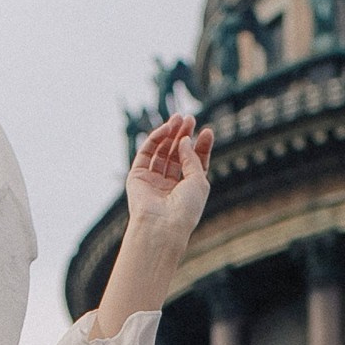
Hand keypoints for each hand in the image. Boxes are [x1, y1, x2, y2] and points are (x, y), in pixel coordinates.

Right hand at [126, 114, 212, 236]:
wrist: (162, 226)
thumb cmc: (185, 209)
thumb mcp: (199, 181)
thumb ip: (192, 158)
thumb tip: (184, 139)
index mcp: (187, 189)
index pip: (195, 163)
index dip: (201, 146)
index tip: (207, 131)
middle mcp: (169, 185)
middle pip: (177, 154)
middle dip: (184, 136)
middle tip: (189, 118)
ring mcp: (153, 181)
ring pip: (162, 151)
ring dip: (170, 134)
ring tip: (178, 118)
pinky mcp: (137, 177)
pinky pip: (146, 153)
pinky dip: (156, 138)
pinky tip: (166, 129)